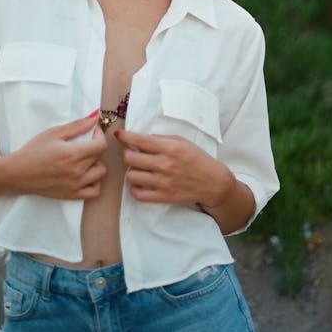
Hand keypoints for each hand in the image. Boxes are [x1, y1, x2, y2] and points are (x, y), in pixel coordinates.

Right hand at [9, 113, 107, 199]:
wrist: (18, 173)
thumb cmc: (33, 151)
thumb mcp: (54, 133)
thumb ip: (77, 126)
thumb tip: (95, 117)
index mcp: (73, 154)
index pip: (101, 145)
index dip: (99, 135)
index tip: (93, 132)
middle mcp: (77, 171)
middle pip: (100, 157)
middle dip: (95, 146)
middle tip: (84, 143)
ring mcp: (75, 185)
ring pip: (101, 174)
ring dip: (96, 164)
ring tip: (84, 159)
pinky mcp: (71, 195)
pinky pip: (94, 191)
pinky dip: (94, 182)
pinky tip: (85, 174)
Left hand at [114, 129, 234, 206]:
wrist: (212, 182)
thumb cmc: (197, 158)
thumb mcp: (182, 141)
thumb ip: (161, 139)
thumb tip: (140, 139)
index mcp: (170, 148)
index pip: (139, 140)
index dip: (125, 136)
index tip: (119, 134)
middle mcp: (165, 165)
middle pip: (130, 158)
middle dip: (127, 153)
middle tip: (132, 153)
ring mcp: (164, 182)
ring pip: (132, 176)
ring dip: (132, 171)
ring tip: (139, 168)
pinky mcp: (164, 197)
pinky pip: (139, 194)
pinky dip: (135, 188)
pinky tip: (140, 183)